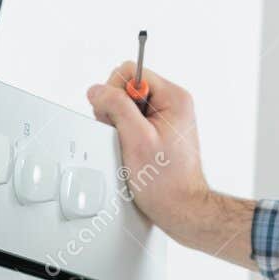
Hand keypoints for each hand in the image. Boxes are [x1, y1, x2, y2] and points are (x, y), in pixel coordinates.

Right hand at [86, 58, 213, 244]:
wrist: (180, 207)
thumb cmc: (166, 182)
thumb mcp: (136, 139)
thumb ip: (116, 106)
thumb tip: (97, 89)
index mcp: (174, 97)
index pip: (130, 71)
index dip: (114, 93)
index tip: (117, 118)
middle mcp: (173, 103)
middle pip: (127, 87)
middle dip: (116, 110)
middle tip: (124, 136)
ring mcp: (167, 117)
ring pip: (128, 105)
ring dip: (120, 124)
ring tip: (131, 147)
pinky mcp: (161, 130)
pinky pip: (134, 120)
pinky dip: (127, 134)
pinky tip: (134, 150)